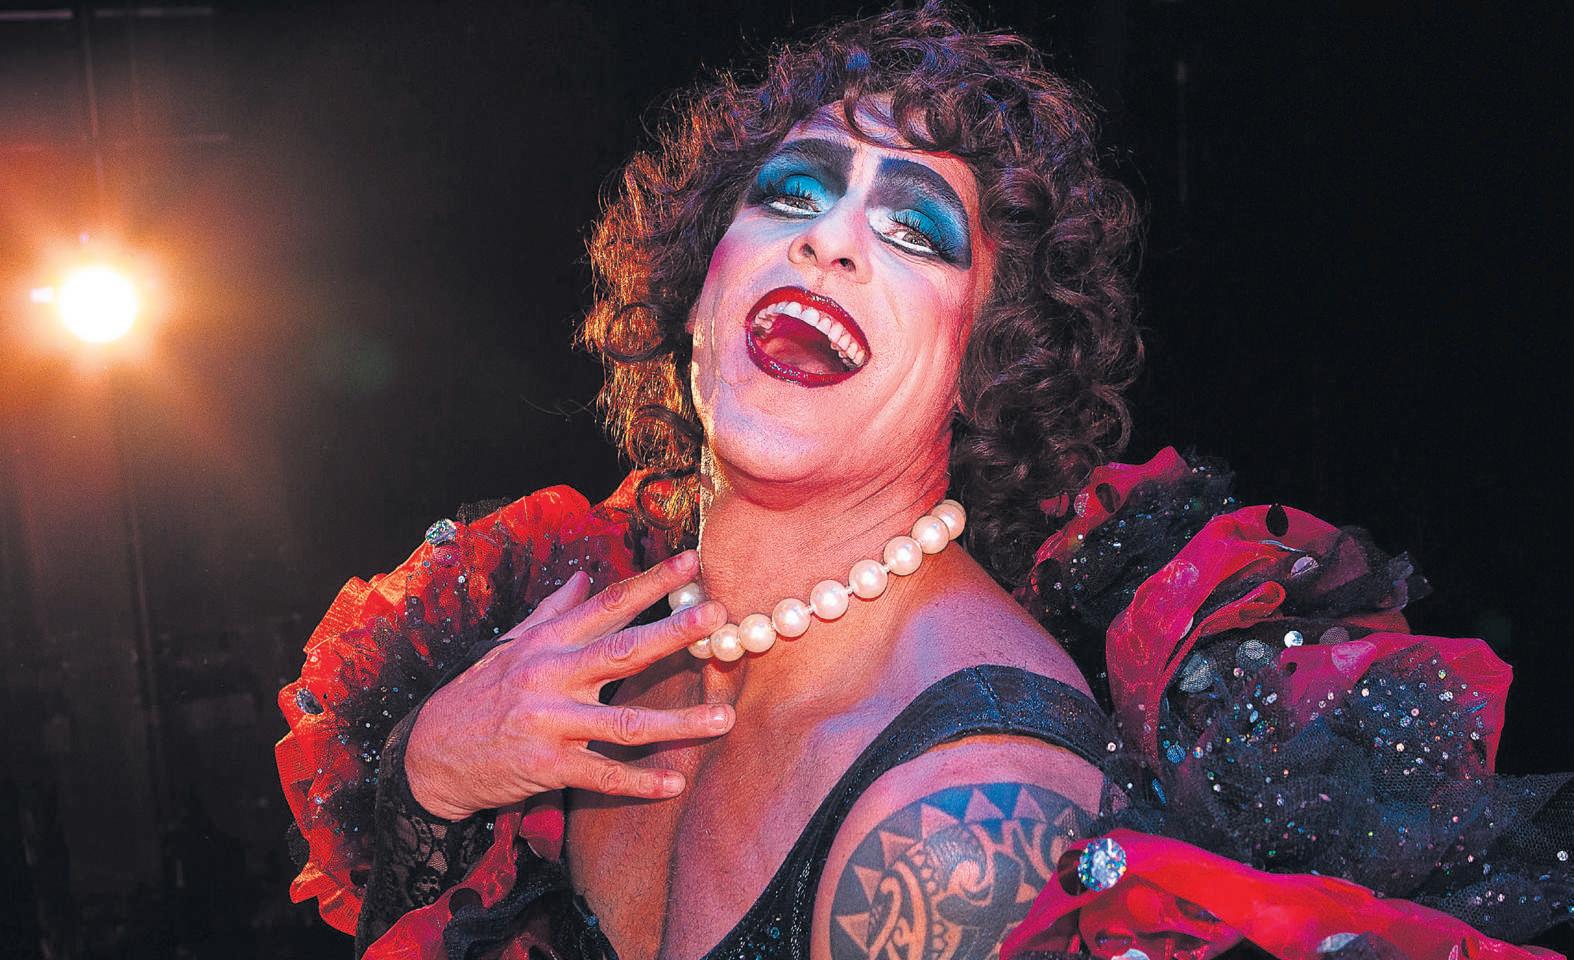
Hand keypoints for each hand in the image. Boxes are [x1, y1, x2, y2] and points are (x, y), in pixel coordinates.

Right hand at [404, 550, 729, 819]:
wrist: (431, 755)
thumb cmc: (480, 693)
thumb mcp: (512, 645)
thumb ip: (553, 612)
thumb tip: (583, 576)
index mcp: (547, 642)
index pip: (606, 604)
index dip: (650, 583)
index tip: (691, 562)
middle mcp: (550, 675)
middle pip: (622, 651)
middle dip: (673, 632)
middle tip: (718, 616)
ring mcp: (549, 722)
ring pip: (625, 721)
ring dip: (679, 722)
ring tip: (725, 717)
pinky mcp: (546, 766)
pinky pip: (602, 774)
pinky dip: (639, 782)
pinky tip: (674, 783)